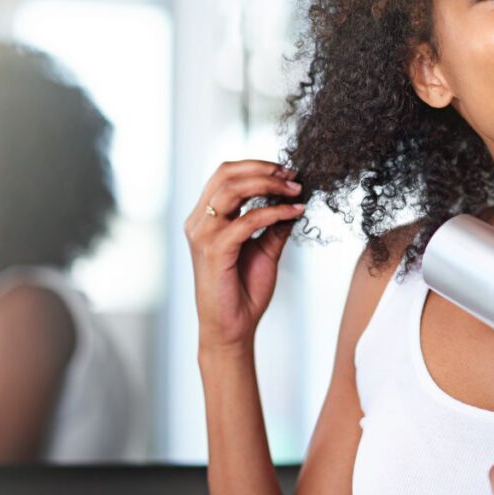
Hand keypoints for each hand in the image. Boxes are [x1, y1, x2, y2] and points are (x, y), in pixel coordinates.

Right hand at [185, 160, 304, 351]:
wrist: (233, 328)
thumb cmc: (243, 291)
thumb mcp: (264, 249)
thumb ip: (273, 224)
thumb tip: (293, 200)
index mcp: (206, 217)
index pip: (225, 174)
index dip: (256, 166)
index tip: (287, 172)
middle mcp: (199, 221)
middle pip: (226, 174)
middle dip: (264, 169)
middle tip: (293, 176)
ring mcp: (203, 234)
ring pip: (233, 189)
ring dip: (269, 185)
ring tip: (295, 190)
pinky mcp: (213, 250)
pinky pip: (247, 219)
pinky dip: (274, 212)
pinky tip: (294, 213)